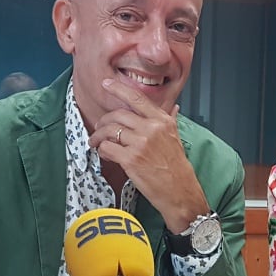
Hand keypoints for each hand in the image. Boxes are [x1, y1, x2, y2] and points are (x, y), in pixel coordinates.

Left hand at [88, 78, 209, 232]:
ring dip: (98, 136)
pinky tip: (104, 153)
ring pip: (109, 131)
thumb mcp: (176, 138)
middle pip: (118, 115)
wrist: (180, 191)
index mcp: (162, 121)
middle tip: (99, 127)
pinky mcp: (131, 159)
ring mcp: (140, 144)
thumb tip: (173, 107)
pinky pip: (107, 148)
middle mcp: (152, 129)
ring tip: (96, 142)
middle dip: (103, 121)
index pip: (137, 98)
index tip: (106, 84)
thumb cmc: (177, 167)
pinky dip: (102, 150)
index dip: (118, 88)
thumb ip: (170, 121)